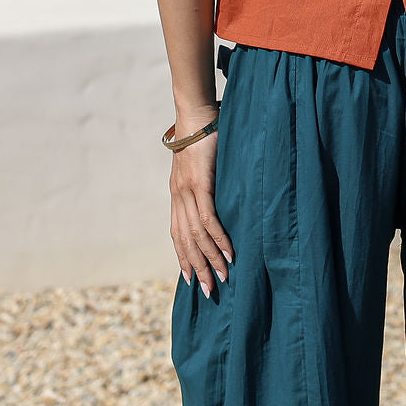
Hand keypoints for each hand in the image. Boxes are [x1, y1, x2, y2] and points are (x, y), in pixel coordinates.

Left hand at [169, 104, 233, 296]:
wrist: (196, 113)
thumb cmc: (202, 135)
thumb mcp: (200, 164)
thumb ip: (204, 181)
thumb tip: (216, 194)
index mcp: (177, 194)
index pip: (177, 235)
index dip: (184, 258)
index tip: (192, 280)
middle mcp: (178, 197)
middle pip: (185, 242)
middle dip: (198, 269)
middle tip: (210, 292)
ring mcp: (188, 191)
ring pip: (196, 235)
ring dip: (210, 259)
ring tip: (222, 278)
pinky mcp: (200, 184)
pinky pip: (208, 219)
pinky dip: (218, 239)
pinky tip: (228, 253)